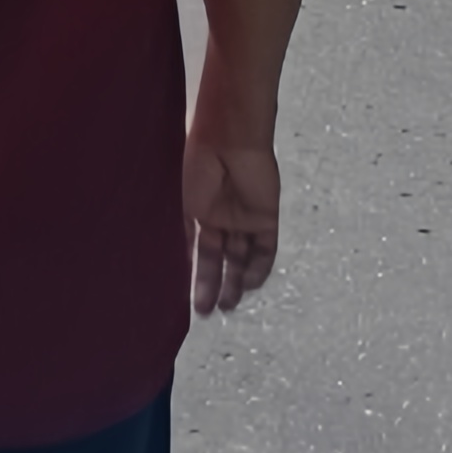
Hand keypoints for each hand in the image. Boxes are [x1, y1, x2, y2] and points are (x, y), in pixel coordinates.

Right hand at [183, 126, 280, 315]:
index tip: (185, 296)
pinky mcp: (267, 219)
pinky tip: (249, 285)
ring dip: (235, 282)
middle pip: (220, 259)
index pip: (199, 249)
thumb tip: (183, 262)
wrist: (228, 140)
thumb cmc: (199, 165)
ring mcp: (245, 219)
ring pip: (241, 258)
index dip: (194, 272)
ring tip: (226, 306)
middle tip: (205, 311)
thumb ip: (186, 232)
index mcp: (200, 211)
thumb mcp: (185, 202)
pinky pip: (265, 250)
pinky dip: (259, 268)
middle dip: (213, 284)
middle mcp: (222, 218)